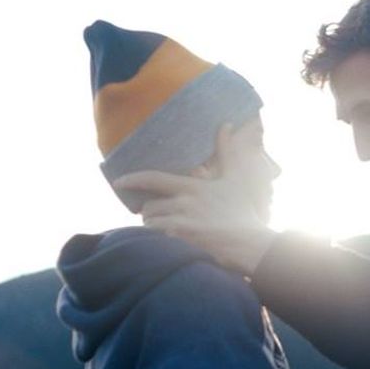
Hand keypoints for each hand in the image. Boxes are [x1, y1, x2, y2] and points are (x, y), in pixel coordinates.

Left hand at [112, 125, 274, 273]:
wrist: (251, 244)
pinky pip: (156, 241)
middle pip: (148, 207)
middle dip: (151, 213)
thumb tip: (227, 124)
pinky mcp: (181, 242)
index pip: (153, 178)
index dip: (132, 179)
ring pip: (150, 225)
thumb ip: (227, 152)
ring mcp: (181, 223)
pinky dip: (159, 243)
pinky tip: (171, 244)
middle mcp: (183, 203)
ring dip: (154, 228)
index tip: (118, 182)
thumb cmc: (243, 211)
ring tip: (167, 231)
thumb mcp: (236, 178)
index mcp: (192, 187)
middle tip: (160, 217)